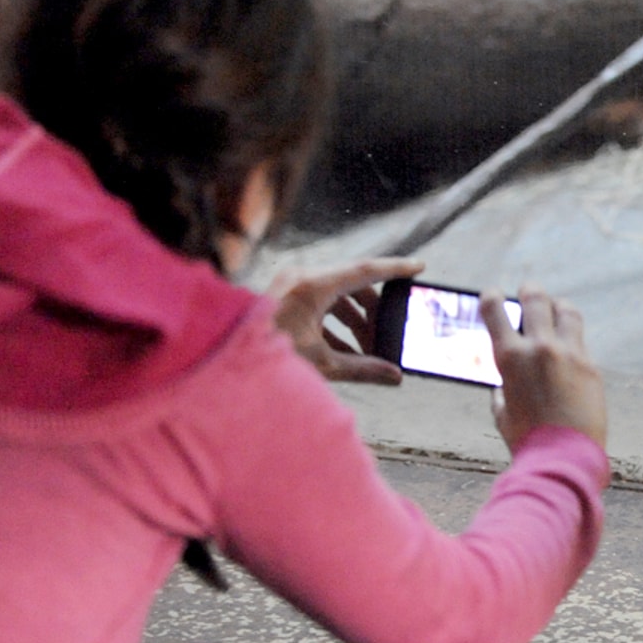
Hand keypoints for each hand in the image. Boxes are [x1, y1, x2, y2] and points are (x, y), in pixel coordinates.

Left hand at [268, 258, 425, 384]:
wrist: (223, 365)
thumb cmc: (269, 360)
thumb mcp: (323, 364)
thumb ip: (364, 368)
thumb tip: (395, 376)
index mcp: (312, 286)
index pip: (365, 270)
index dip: (395, 269)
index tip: (419, 266)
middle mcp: (301, 278)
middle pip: (352, 284)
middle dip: (374, 310)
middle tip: (391, 329)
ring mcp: (289, 287)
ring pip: (336, 295)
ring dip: (354, 320)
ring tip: (369, 348)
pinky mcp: (282, 299)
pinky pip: (319, 304)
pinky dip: (335, 324)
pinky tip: (347, 351)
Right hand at [483, 284, 606, 450]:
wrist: (564, 457)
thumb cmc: (526, 439)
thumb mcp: (502, 411)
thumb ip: (502, 389)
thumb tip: (504, 383)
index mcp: (509, 357)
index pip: (494, 309)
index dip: (491, 297)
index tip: (493, 295)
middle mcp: (539, 347)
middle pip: (536, 299)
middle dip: (530, 292)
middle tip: (528, 291)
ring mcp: (569, 353)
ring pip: (567, 311)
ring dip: (558, 306)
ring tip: (556, 309)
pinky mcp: (590, 366)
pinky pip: (580, 340)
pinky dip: (571, 339)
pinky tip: (569, 347)